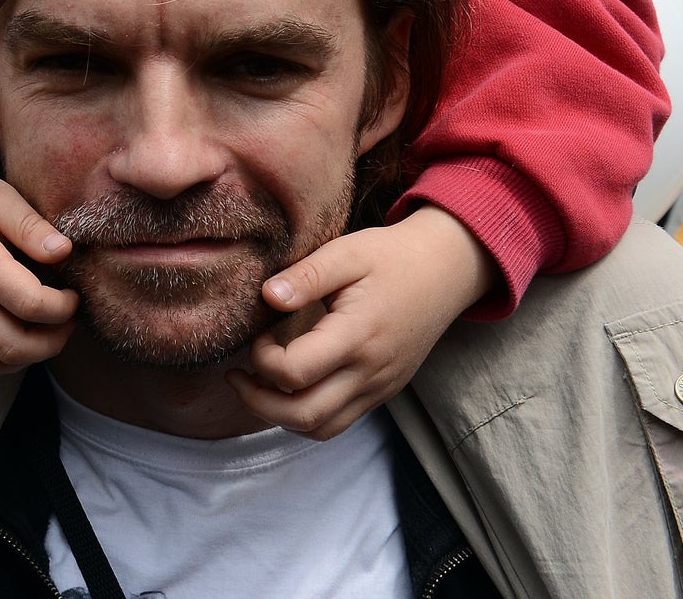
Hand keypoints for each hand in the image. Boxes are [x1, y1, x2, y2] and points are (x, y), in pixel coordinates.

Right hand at [0, 131, 78, 373]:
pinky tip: (9, 340)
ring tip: (42, 334)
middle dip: (52, 342)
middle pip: (11, 345)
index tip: (73, 295)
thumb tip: (65, 252)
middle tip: (67, 322)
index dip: (63, 308)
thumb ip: (29, 225)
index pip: (29, 304)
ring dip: (24, 358)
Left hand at [228, 206, 496, 439]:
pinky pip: (338, 422)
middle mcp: (369, 373)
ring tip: (255, 386)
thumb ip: (306, 274)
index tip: (260, 334)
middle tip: (237, 375)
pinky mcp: (381, 392)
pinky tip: (289, 389)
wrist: (445, 272)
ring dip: (279, 417)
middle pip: (303, 416)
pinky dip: (305, 416)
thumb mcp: (347, 252)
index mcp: (357, 337)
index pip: (295, 372)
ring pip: (321, 429)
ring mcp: (378, 388)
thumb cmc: (391, 257)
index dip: (262, 359)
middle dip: (258, 402)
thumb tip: (267, 296)